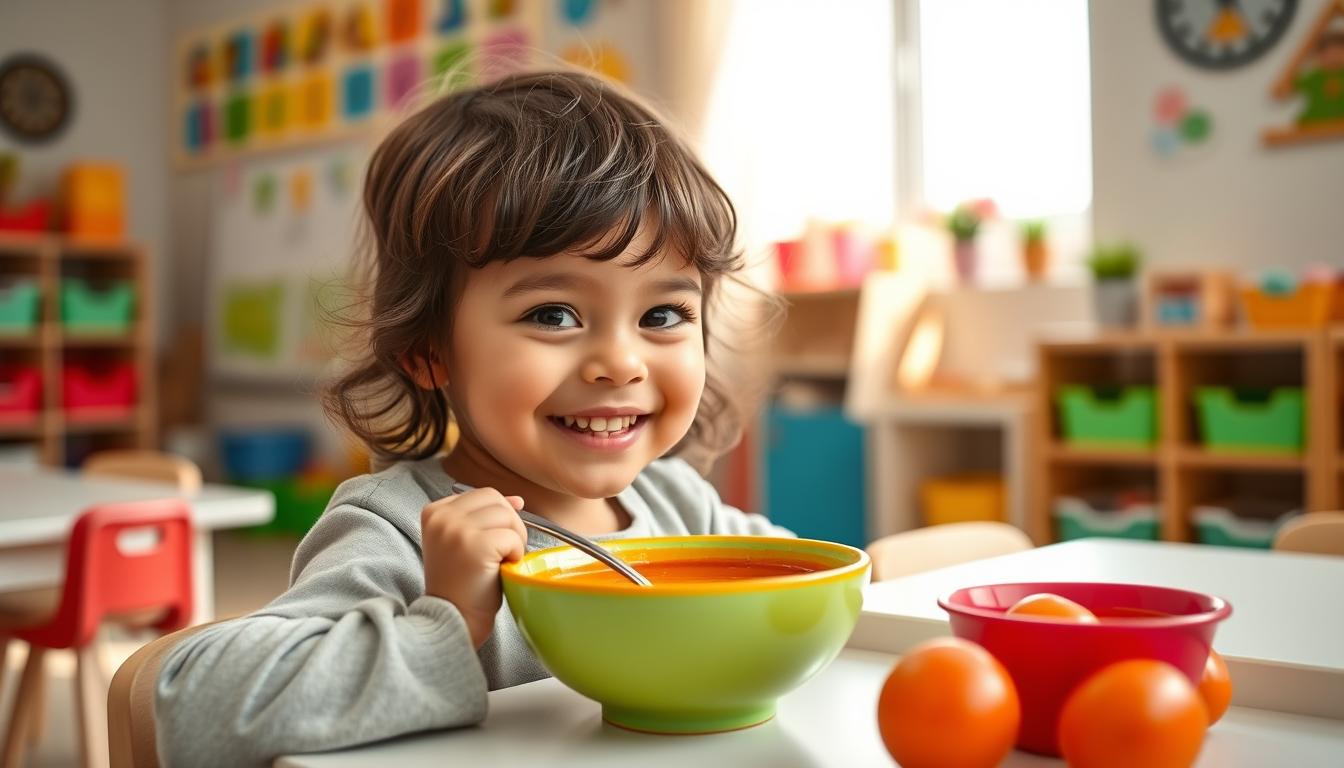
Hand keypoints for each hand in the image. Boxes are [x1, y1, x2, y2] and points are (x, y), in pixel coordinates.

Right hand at [421, 487, 526, 648]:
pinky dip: (516, 554)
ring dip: (515, 540)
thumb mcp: (464, 542)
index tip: (496, 540)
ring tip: (500, 561)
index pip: (482, 494)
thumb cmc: (462, 585)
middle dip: (509, 524)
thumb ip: (484, 517)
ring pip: (507, 515)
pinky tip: (502, 569)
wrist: (453, 619)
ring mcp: (456, 529)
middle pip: (495, 499)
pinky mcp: (475, 545)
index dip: (499, 514)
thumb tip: (517, 500)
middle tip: (502, 553)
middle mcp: (442, 516)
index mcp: (434, 512)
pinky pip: (513, 537)